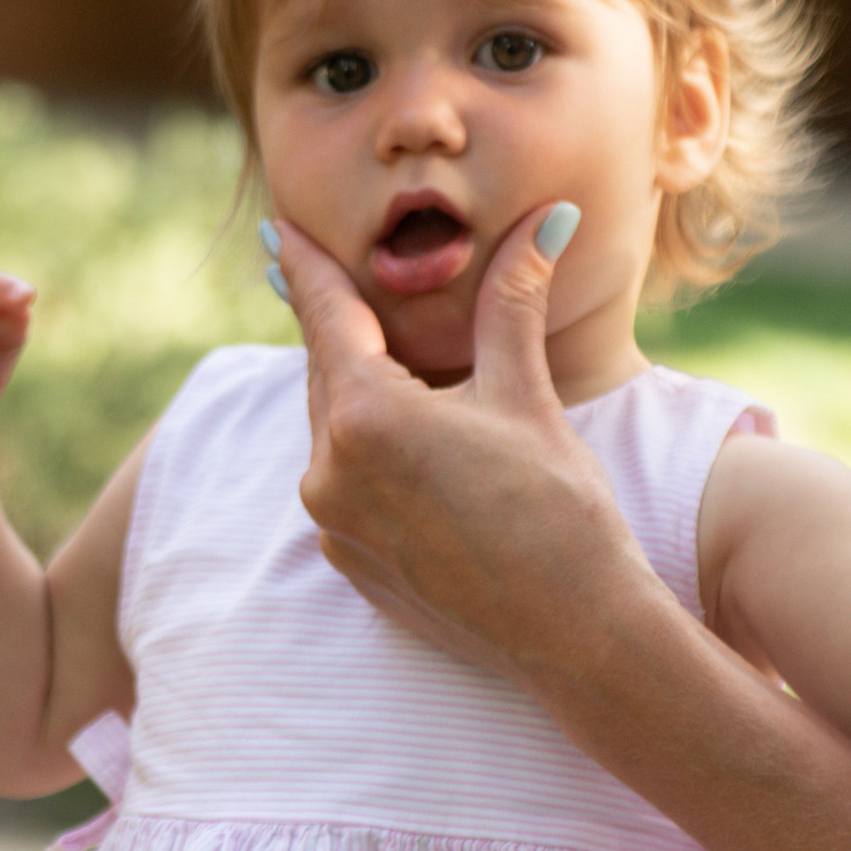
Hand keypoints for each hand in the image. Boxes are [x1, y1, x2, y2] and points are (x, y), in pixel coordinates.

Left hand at [284, 204, 669, 683]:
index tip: (275, 229)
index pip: (326, 317)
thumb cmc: (561, 510)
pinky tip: (399, 443)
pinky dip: (363, 452)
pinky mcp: (349, 563)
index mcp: (365, 417)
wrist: (575, 633)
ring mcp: (333, 525)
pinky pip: (342, 486)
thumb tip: (549, 217)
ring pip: (332, 431)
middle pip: (326, 373)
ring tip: (374, 357)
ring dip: (352, 391)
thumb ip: (513, 301)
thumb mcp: (528, 395)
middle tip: (322, 276)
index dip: (305, 266)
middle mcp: (329, 472)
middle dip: (334, 326)